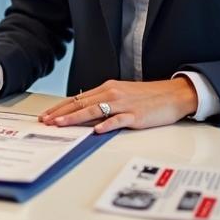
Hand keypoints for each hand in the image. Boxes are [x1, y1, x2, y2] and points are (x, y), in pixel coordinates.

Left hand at [39, 78, 198, 133]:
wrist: (173, 94)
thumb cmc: (148, 97)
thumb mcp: (122, 95)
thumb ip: (104, 101)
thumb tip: (86, 111)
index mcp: (108, 88)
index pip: (78, 98)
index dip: (61, 107)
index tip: (47, 115)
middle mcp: (112, 93)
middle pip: (81, 103)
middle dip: (61, 113)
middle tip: (46, 121)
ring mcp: (124, 105)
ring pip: (95, 110)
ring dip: (76, 118)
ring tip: (61, 124)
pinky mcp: (136, 116)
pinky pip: (119, 120)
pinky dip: (107, 125)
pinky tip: (97, 130)